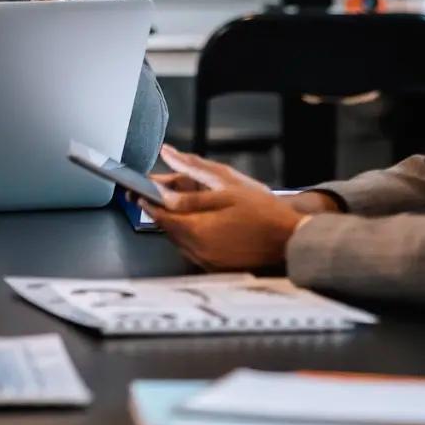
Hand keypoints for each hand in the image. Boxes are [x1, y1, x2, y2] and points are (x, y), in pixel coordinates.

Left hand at [147, 147, 305, 271]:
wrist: (291, 239)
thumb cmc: (263, 211)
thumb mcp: (225, 186)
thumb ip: (191, 175)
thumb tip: (167, 157)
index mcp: (196, 229)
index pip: (160, 214)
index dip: (145, 200)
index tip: (134, 190)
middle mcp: (197, 250)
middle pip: (167, 227)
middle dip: (161, 208)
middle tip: (157, 191)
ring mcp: (206, 261)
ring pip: (178, 238)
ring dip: (175, 220)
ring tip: (183, 202)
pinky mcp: (214, 266)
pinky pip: (192, 247)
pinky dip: (190, 232)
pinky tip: (201, 220)